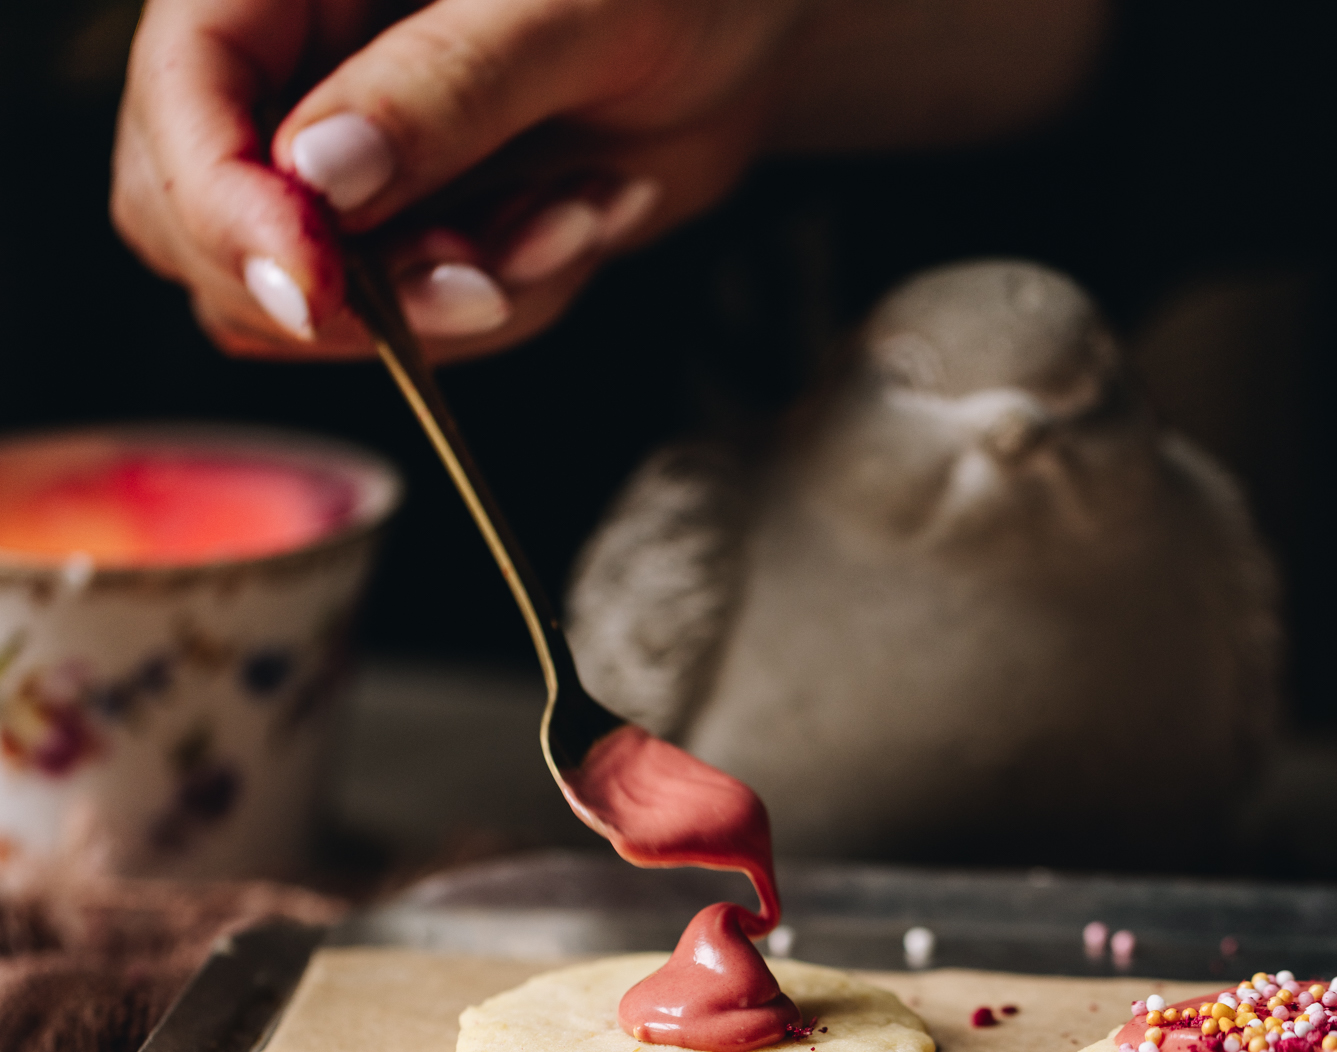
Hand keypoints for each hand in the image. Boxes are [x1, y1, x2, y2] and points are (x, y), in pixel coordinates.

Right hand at [112, 0, 812, 360]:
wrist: (751, 18)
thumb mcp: (569, 1)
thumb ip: (443, 85)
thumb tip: (318, 175)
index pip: (180, 97)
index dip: (226, 208)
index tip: (318, 287)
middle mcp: (290, 64)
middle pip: (196, 227)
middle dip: (343, 288)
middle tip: (483, 271)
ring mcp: (344, 161)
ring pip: (314, 307)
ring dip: (458, 296)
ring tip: (579, 204)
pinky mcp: (411, 234)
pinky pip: (417, 330)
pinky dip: (514, 296)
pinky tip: (588, 207)